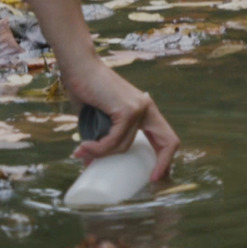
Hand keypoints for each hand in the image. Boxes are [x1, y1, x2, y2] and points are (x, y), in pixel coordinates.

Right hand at [62, 56, 179, 181]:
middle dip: (162, 165)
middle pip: (168, 142)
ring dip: (101, 154)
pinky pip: (114, 140)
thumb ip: (101, 136)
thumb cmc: (85, 89)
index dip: (164, 159)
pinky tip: (85, 147)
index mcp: (144, 109)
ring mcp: (138, 108)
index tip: (153, 176)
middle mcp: (146, 108)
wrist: (78, 66)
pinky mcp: (127, 110)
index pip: (165, 137)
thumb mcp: (98, 118)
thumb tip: (91, 164)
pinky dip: (99, 148)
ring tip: (82, 153)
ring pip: (124, 145)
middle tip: (148, 181)